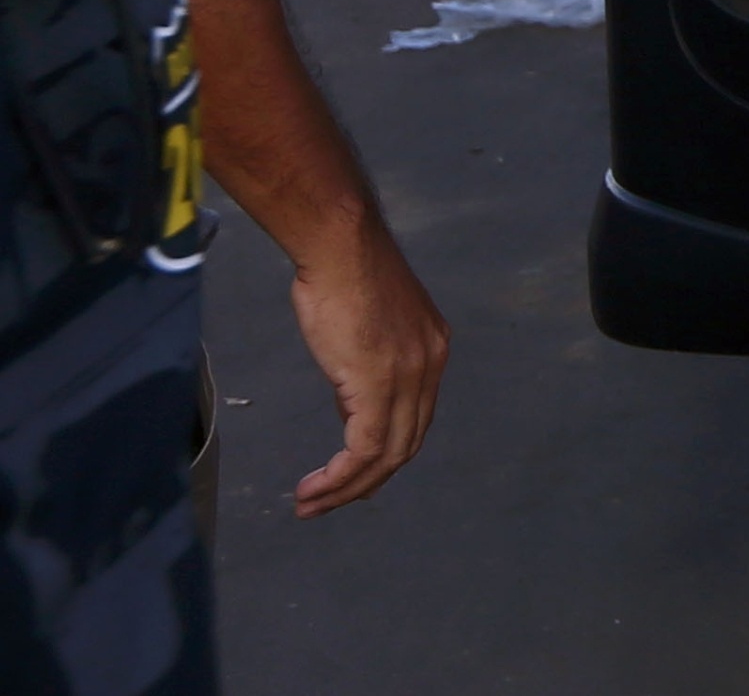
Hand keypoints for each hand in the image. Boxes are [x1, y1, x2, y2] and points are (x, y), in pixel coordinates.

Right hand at [285, 217, 448, 515]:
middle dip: (367, 480)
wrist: (340, 248)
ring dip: (348, 488)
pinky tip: (314, 488)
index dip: (386, 452)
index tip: (351, 476)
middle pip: (406, 442)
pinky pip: (364, 449)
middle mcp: (431, 365)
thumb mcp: (365, 328)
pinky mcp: (379, 384)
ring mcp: (409, 376)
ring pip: (387, 454)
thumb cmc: (342, 276)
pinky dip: (339, 477)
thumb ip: (367, 368)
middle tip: (328, 502)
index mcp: (431, 349)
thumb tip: (351, 403)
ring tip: (312, 504)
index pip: (415, 417)